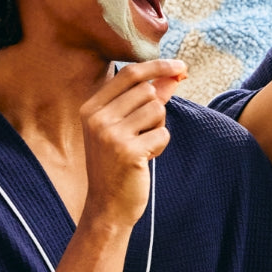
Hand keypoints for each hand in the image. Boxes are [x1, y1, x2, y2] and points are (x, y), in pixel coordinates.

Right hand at [79, 59, 185, 227]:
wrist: (107, 206)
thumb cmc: (118, 164)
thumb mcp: (126, 127)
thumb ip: (147, 99)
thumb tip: (173, 75)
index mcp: (91, 108)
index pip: (130, 74)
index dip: (158, 66)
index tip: (180, 66)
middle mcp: (98, 118)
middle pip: (148, 92)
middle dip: (156, 110)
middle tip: (144, 134)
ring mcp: (111, 135)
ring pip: (157, 110)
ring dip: (158, 128)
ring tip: (142, 146)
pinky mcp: (128, 152)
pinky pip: (162, 134)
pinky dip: (160, 146)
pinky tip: (145, 159)